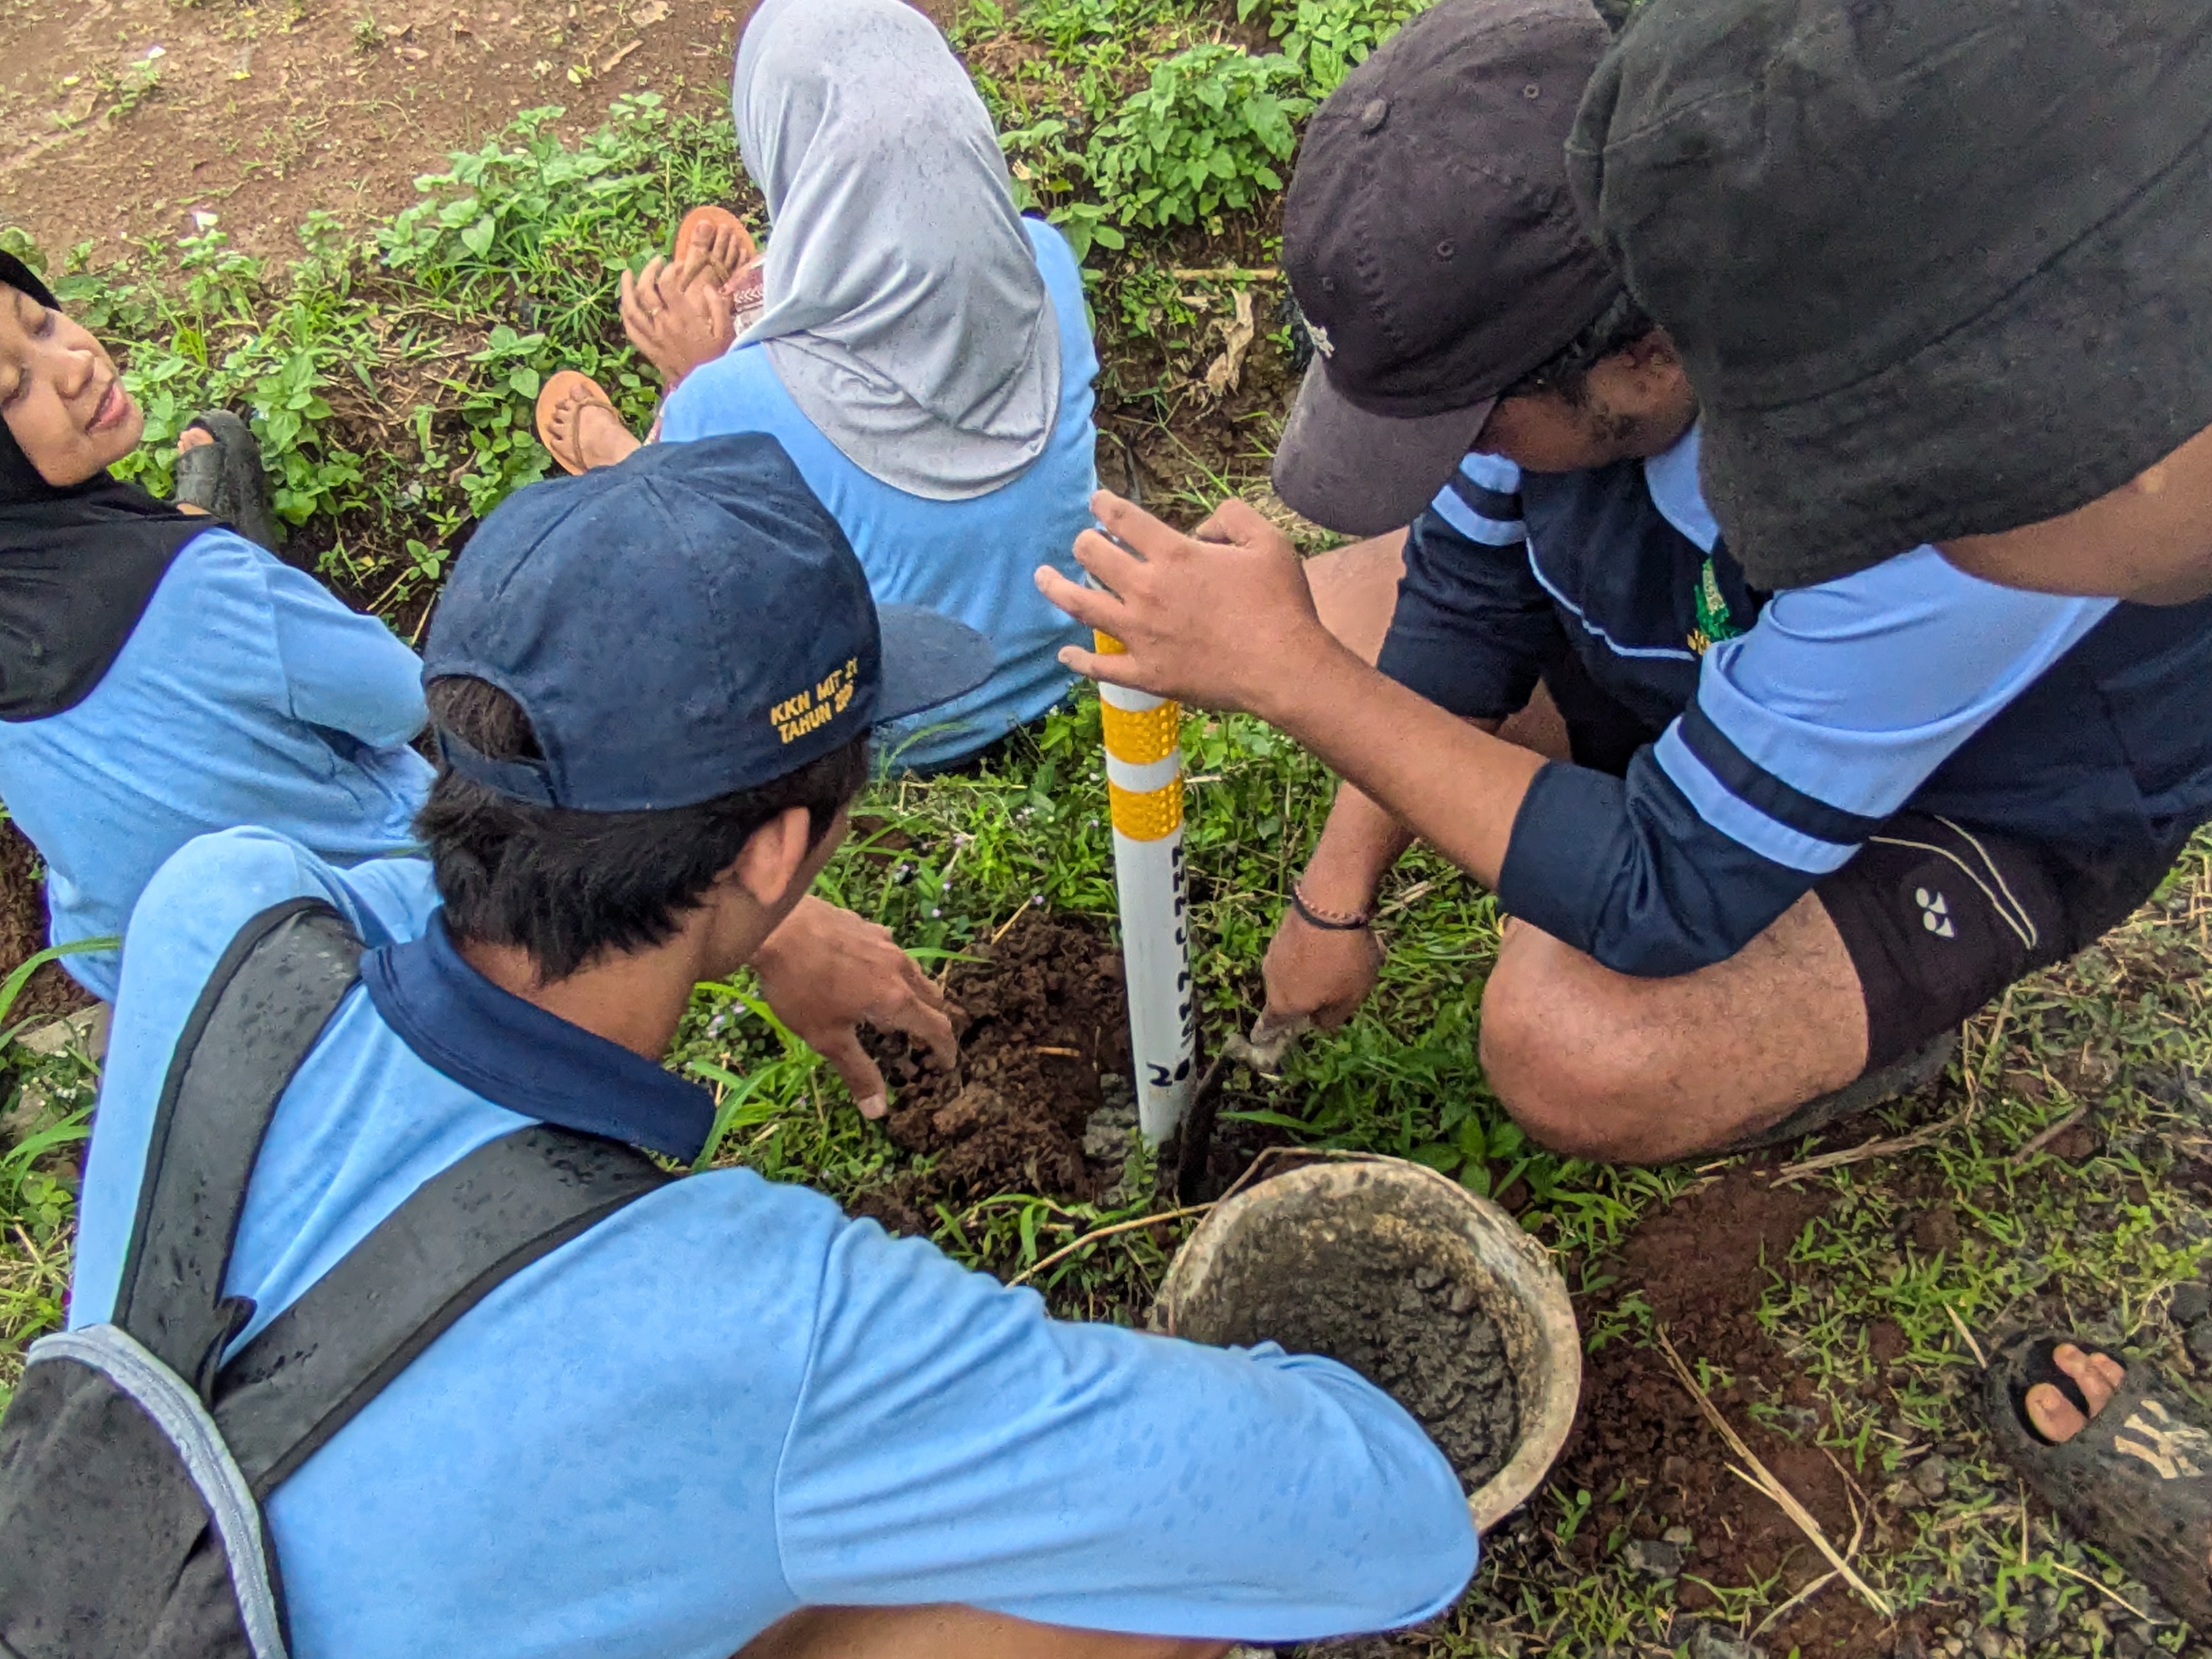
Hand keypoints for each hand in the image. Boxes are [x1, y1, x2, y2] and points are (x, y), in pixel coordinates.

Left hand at [621, 253, 735, 384]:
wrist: (709, 389)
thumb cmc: (720, 359)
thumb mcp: (726, 330)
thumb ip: (718, 305)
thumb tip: (706, 288)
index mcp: (683, 318)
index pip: (666, 284)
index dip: (669, 270)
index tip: (677, 267)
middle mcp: (664, 325)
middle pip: (645, 291)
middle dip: (647, 271)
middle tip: (655, 262)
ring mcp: (654, 338)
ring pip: (631, 309)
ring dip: (626, 289)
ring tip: (627, 274)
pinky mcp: (650, 350)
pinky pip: (631, 330)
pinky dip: (626, 315)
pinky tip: (626, 305)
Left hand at [751, 897, 957, 1118]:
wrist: (776, 926)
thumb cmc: (801, 987)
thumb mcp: (826, 1039)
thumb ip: (857, 1072)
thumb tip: (879, 1112)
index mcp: (896, 999)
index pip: (937, 1027)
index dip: (946, 1048)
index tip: (947, 1063)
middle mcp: (899, 968)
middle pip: (932, 996)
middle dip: (933, 1019)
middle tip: (922, 1038)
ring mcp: (884, 942)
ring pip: (912, 971)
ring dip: (912, 992)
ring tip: (893, 1006)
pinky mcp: (865, 924)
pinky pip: (888, 951)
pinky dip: (889, 969)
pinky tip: (864, 971)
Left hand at [1034, 493, 1347, 718]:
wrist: (1283, 667)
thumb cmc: (1281, 604)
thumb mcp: (1269, 541)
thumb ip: (1232, 517)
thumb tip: (1202, 527)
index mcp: (1174, 555)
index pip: (1123, 519)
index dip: (1104, 505)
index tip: (1097, 502)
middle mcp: (1147, 590)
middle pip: (1093, 555)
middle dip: (1084, 542)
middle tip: (1085, 543)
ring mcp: (1141, 634)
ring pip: (1081, 605)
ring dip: (1056, 587)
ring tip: (1042, 578)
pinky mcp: (1146, 672)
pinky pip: (1100, 667)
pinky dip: (1078, 660)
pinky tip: (1065, 654)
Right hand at [1261, 906, 1382, 1034]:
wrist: (1329, 903)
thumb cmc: (1342, 961)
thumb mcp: (1350, 999)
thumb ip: (1332, 1018)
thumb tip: (1318, 1021)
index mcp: (1284, 1003)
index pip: (1273, 1025)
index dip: (1278, 1030)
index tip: (1276, 1033)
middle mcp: (1272, 978)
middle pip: (1289, 994)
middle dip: (1311, 993)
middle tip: (1341, 985)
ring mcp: (1275, 950)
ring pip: (1296, 968)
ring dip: (1317, 967)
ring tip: (1350, 955)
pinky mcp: (1283, 928)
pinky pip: (1302, 946)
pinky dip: (1318, 946)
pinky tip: (1342, 935)